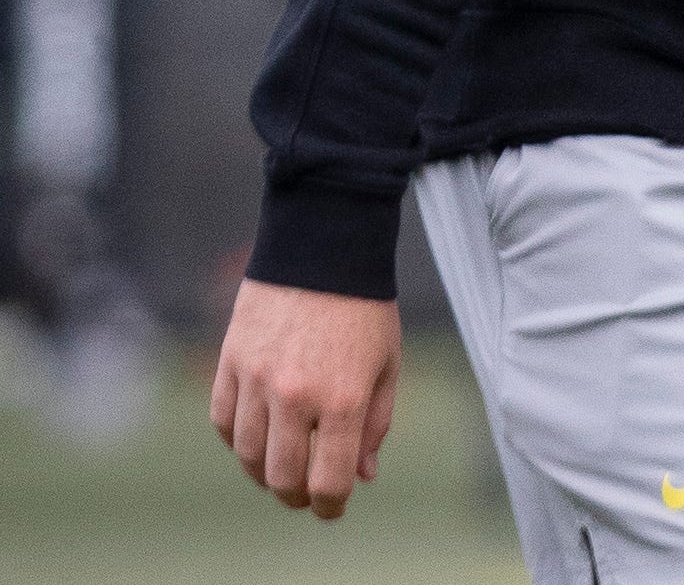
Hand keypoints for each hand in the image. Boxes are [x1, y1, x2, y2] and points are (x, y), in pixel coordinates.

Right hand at [211, 278, 402, 519]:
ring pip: (247, 455)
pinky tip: (257, 436)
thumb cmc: (365, 309)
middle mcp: (295, 396)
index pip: (330, 480)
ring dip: (264, 473)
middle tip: (306, 494)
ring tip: (282, 469)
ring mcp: (256, 380)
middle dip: (295, 496)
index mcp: (342, 399)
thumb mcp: (387, 365)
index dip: (331, 506)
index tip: (332, 509)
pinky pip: (222, 421)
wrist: (323, 248)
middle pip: (282, 477)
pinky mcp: (229, 363)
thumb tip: (363, 476)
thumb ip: (376, 424)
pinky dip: (236, 439)